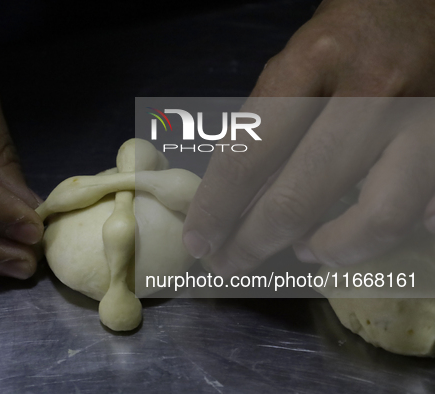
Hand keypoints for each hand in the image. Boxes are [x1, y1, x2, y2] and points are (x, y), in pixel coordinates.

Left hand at [183, 0, 434, 274]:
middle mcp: (371, 90)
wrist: (424, 0)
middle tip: (231, 264)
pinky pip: (428, 208)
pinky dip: (395, 236)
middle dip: (254, 242)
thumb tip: (232, 200)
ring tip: (304, 251)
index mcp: (314, 60)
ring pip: (377, 215)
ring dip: (331, 249)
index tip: (199, 241)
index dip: (217, 207)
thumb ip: (267, 124)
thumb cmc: (348, 34)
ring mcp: (423, 117)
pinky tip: (367, 236)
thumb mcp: (296, 61)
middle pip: (301, 194)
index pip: (250, 152)